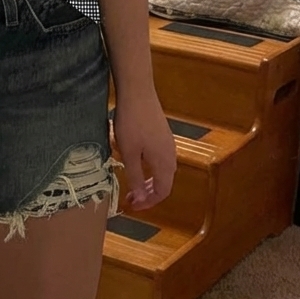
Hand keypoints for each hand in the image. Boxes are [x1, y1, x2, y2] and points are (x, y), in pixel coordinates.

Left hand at [113, 84, 176, 210]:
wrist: (138, 92)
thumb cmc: (131, 122)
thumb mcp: (129, 153)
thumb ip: (135, 178)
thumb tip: (141, 200)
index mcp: (164, 163)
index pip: (162, 192)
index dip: (149, 203)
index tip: (133, 206)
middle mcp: (170, 154)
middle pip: (165, 182)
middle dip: (148, 194)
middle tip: (130, 197)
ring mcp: (168, 142)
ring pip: (163, 170)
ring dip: (149, 181)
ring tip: (132, 183)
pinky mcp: (162, 133)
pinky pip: (160, 158)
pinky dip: (151, 168)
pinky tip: (137, 162)